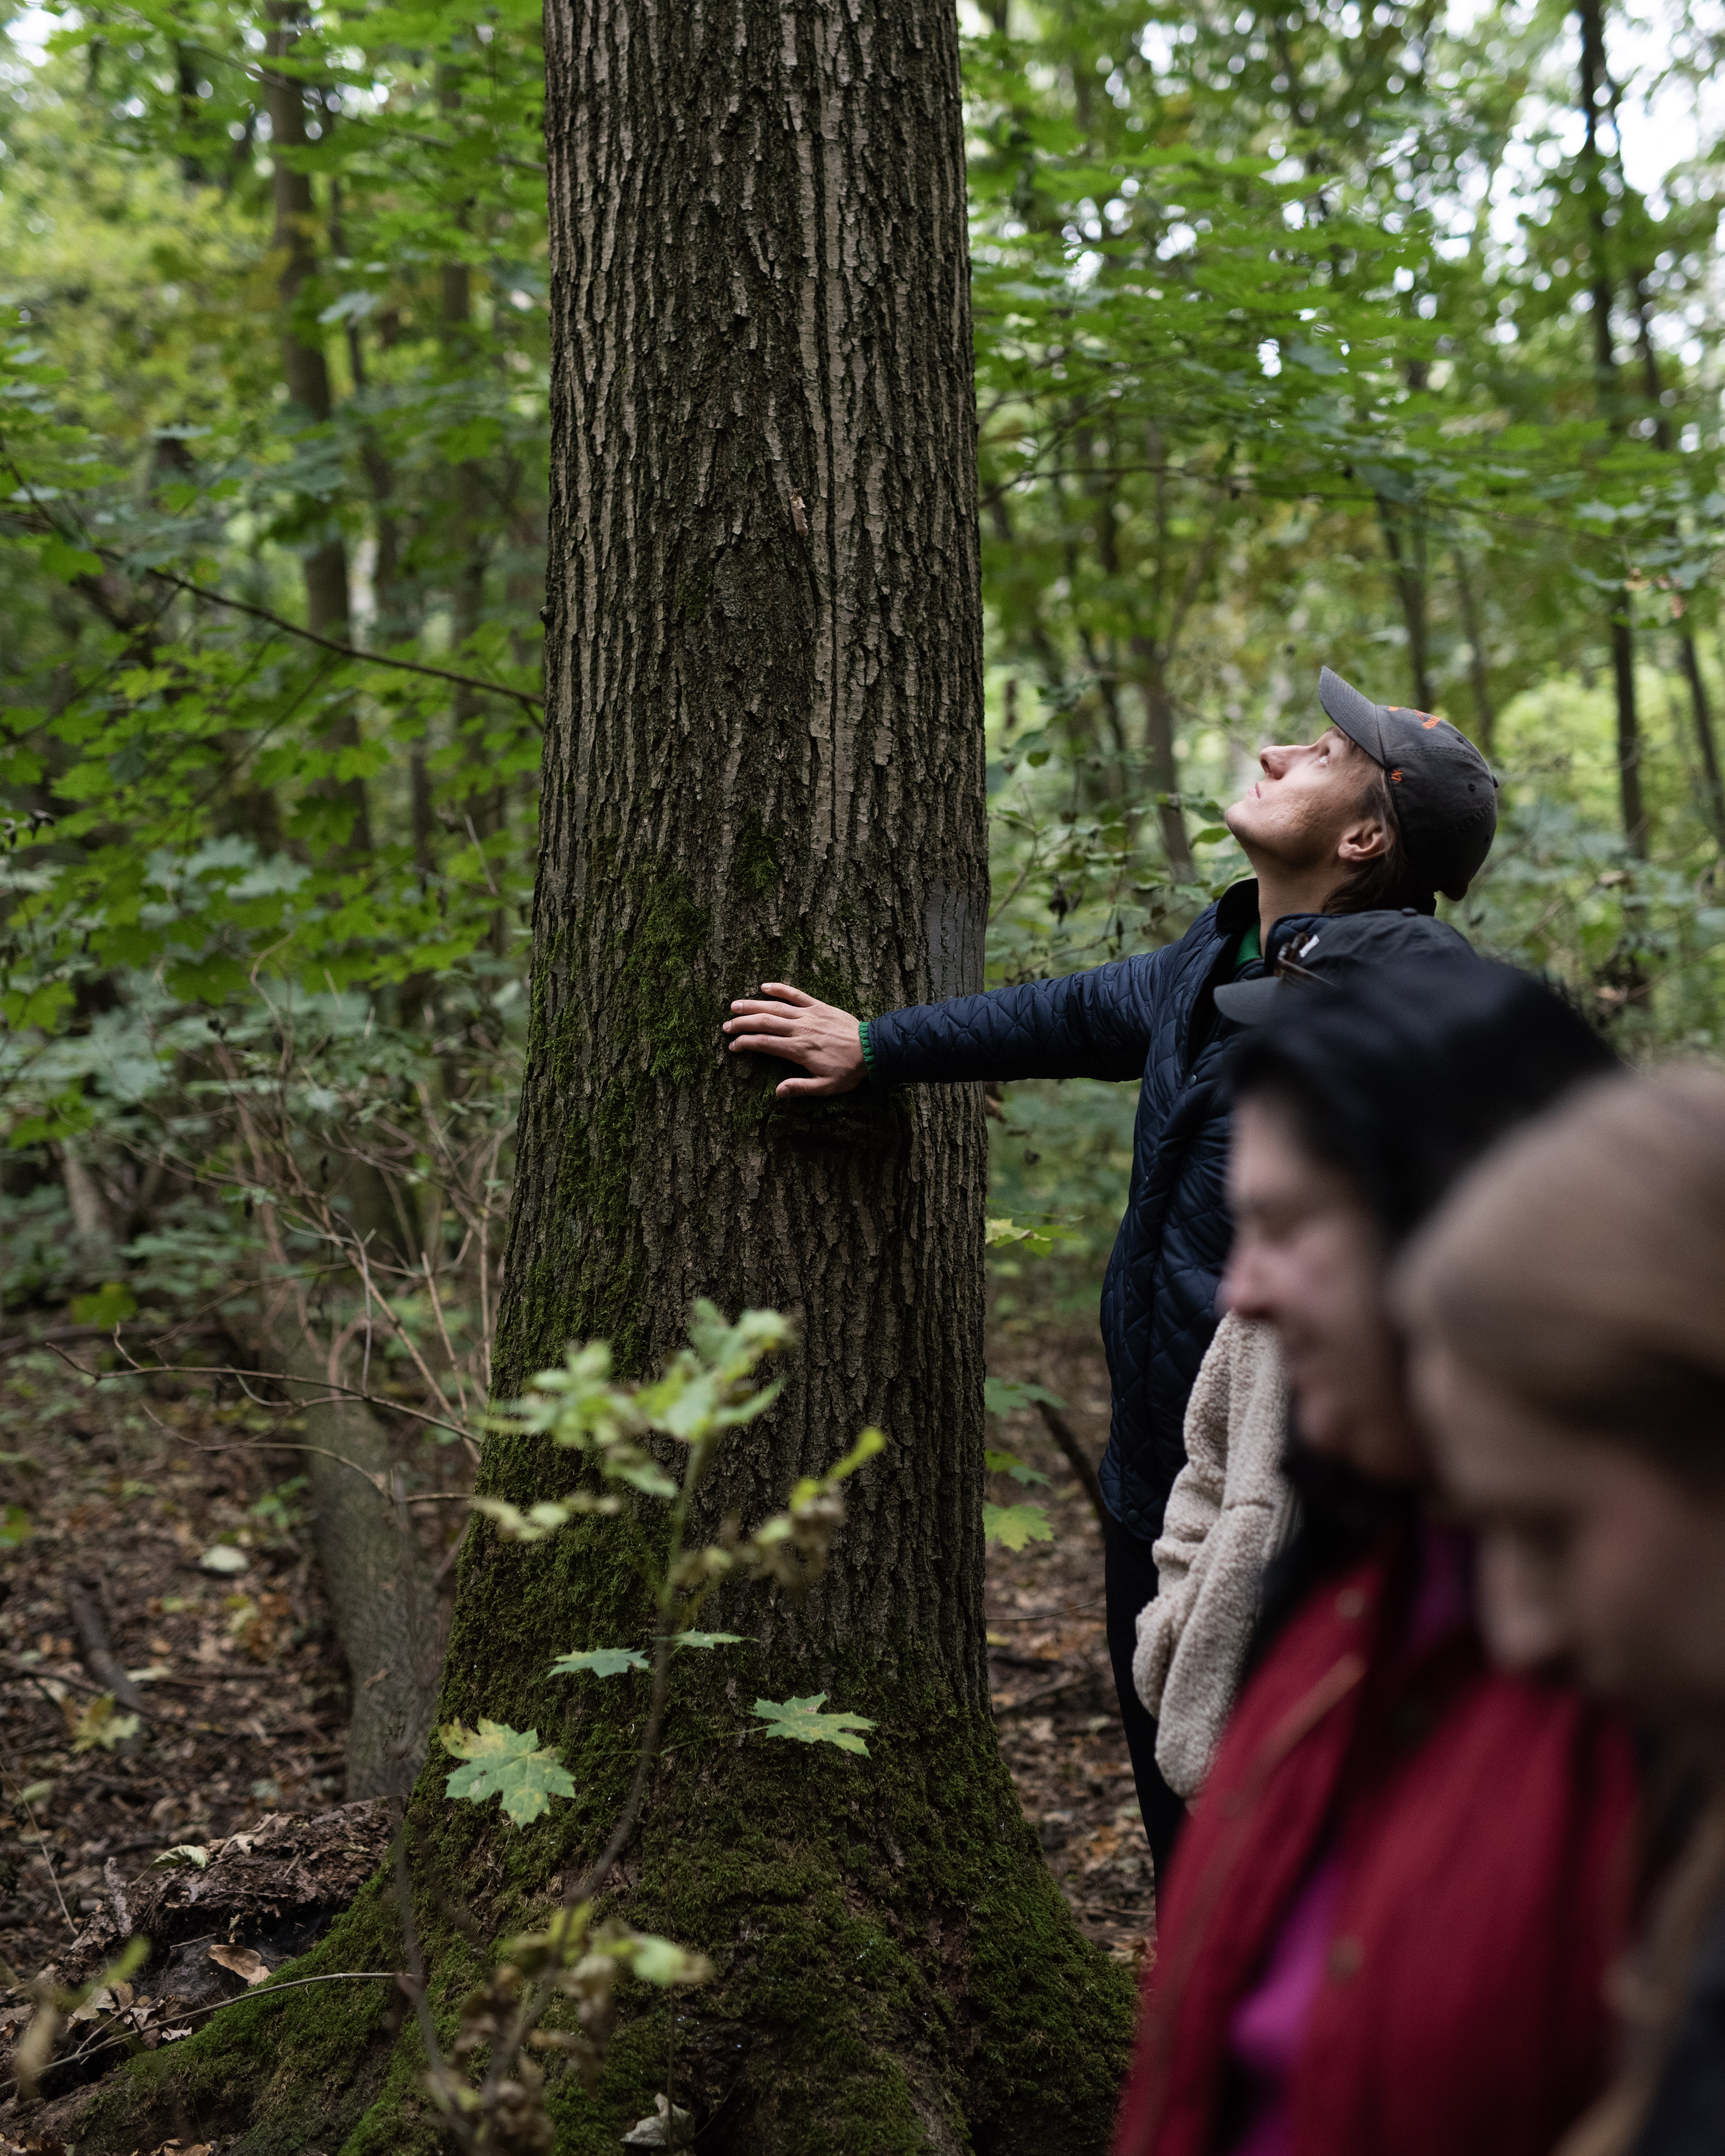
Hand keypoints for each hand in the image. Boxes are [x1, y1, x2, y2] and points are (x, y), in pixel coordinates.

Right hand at [723, 983, 865, 1099]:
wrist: (872, 1049)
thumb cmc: (848, 1071)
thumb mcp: (825, 1087)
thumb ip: (800, 1088)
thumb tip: (777, 1092)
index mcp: (798, 1049)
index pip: (764, 1043)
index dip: (745, 1043)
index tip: (733, 1046)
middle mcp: (800, 1029)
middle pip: (764, 1022)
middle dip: (742, 1023)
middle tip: (726, 1026)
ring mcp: (809, 1015)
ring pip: (775, 1007)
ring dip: (753, 1005)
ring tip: (734, 1005)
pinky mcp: (819, 1006)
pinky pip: (796, 994)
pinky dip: (780, 988)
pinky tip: (765, 986)